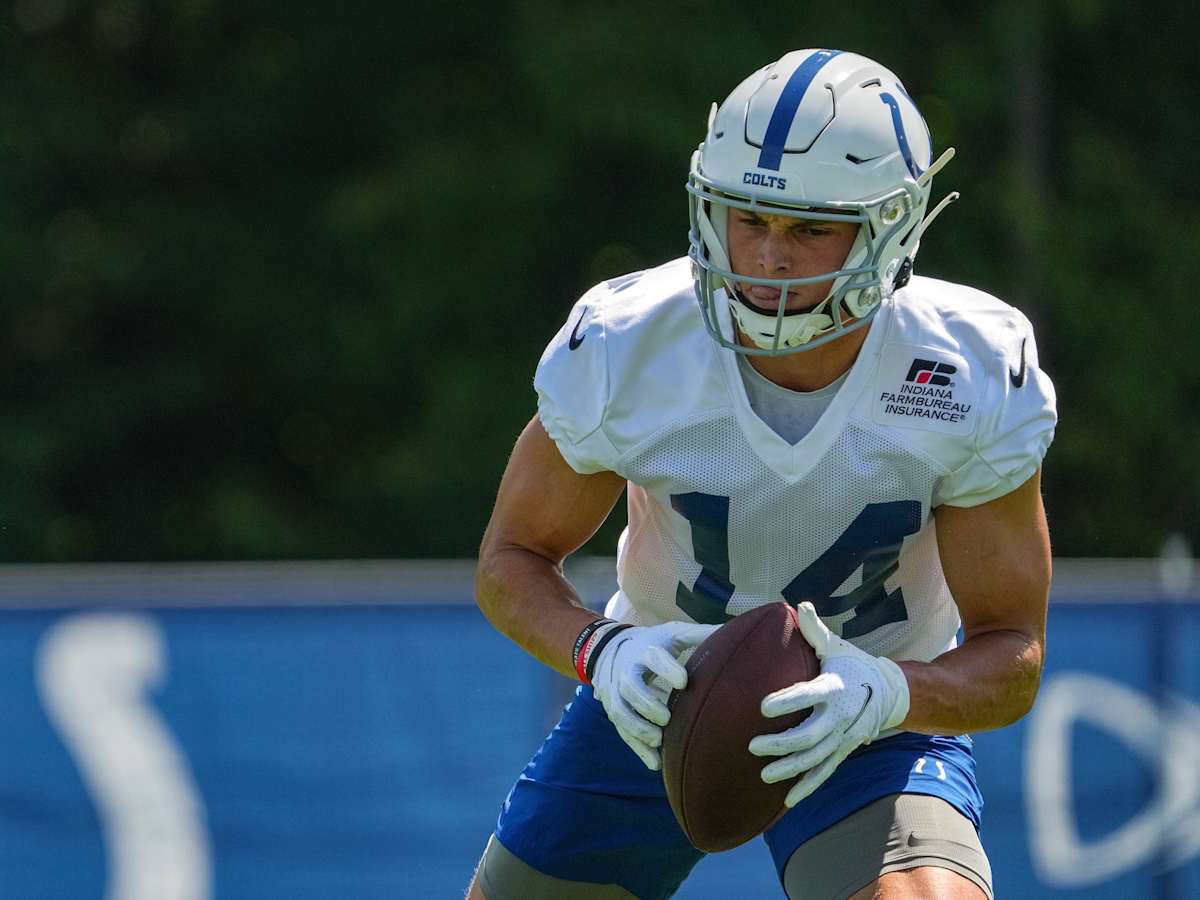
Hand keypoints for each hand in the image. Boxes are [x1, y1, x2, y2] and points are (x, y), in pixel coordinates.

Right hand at [591, 621, 717, 769]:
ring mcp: (617, 693)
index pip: (652, 657)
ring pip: (621, 712)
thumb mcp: (672, 634)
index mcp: (645, 650)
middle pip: (631, 687)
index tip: (684, 681)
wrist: (608, 649)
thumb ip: (700, 635)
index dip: (666, 669)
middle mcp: (626, 671)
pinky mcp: (614, 711)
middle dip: (647, 704)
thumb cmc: (652, 643)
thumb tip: (736, 631)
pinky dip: (638, 749)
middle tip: (667, 718)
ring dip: (638, 729)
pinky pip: (622, 732)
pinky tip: (655, 763)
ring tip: (659, 741)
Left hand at [748, 602, 909, 806]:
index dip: (787, 701)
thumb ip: (815, 631)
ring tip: (764, 775)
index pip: (808, 695)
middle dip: (782, 744)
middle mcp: (840, 717)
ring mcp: (843, 738)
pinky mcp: (843, 752)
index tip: (763, 706)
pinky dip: (808, 787)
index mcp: (834, 688)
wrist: (889, 693)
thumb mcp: (837, 646)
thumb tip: (798, 605)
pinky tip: (788, 801)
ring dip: (791, 770)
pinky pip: (825, 773)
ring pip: (816, 760)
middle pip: (811, 735)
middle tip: (752, 746)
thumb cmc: (853, 665)